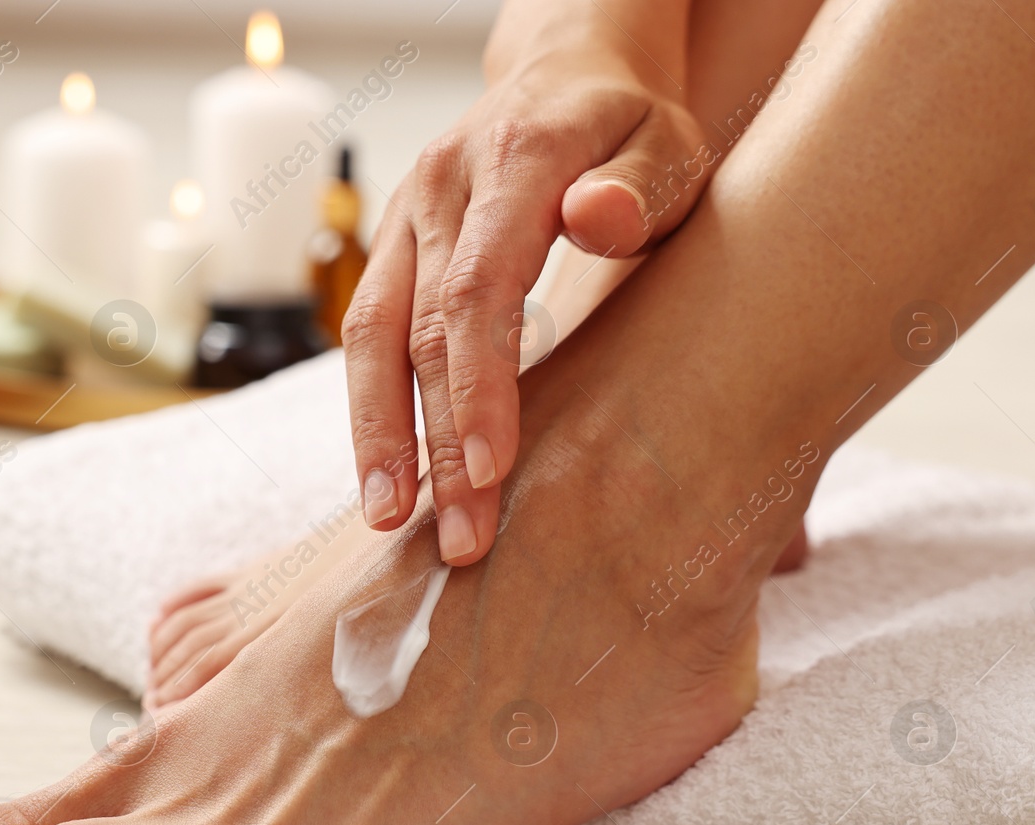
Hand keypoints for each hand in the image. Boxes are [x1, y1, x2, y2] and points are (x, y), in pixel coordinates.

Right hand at [343, 19, 709, 563]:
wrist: (566, 76)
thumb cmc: (630, 128)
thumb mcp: (669, 139)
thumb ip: (641, 182)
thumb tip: (598, 218)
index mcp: (513, 161)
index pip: (479, 288)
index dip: (478, 386)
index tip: (490, 472)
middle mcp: (441, 188)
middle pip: (417, 329)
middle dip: (432, 442)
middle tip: (458, 539)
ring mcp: (405, 217)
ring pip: (369, 336)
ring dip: (376, 434)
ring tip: (386, 520)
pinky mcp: (392, 246)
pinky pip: (365, 333)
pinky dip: (372, 407)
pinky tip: (388, 473)